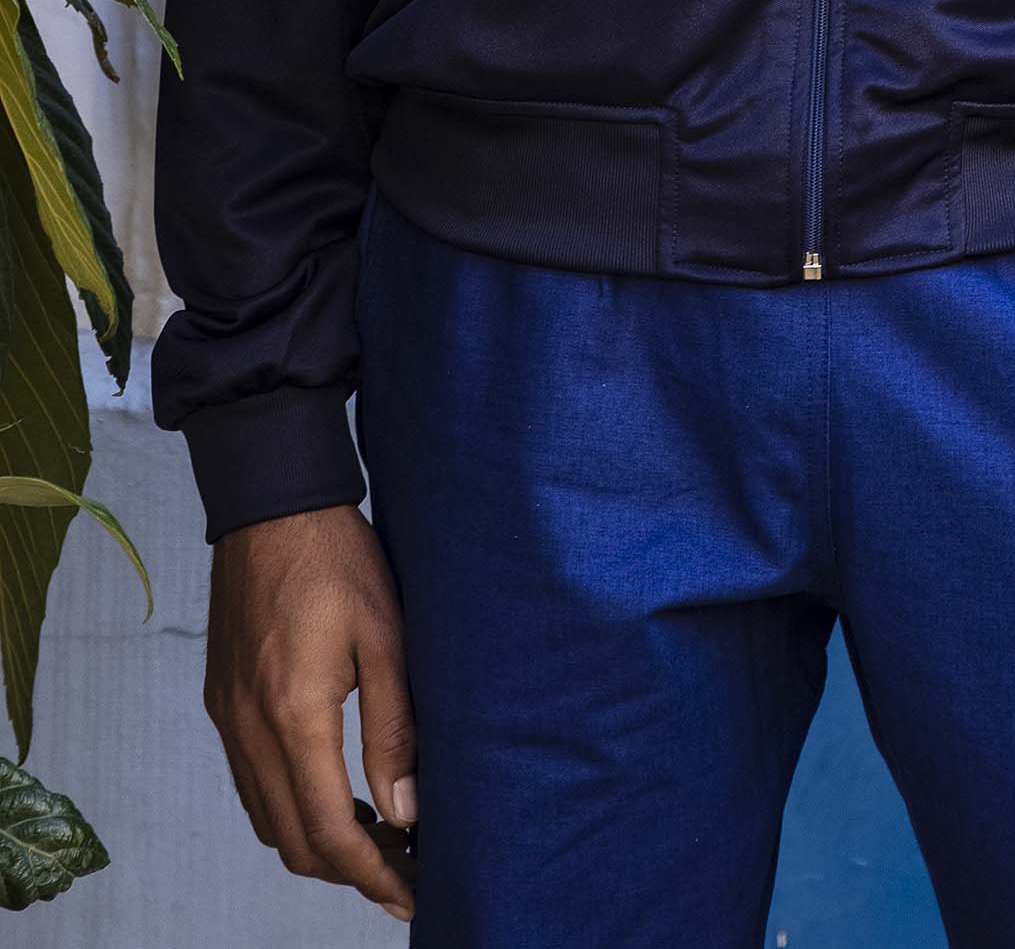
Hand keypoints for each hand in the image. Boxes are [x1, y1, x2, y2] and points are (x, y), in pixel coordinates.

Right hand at [206, 505, 416, 920]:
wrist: (270, 503)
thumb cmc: (338, 559)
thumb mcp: (386, 636)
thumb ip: (394, 729)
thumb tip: (406, 812)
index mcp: (294, 717)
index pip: (330, 832)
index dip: (374, 874)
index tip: (412, 894)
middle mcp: (249, 730)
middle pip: (293, 841)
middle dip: (349, 870)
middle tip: (404, 871)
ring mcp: (227, 718)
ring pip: (267, 818)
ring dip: (317, 842)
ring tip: (377, 838)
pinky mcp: (221, 701)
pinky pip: (250, 782)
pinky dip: (289, 806)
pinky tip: (330, 790)